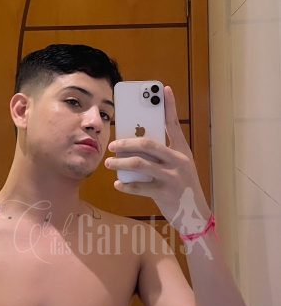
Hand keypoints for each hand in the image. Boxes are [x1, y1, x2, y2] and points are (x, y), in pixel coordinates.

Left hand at [104, 85, 210, 229]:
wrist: (196, 216)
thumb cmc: (182, 188)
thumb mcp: (179, 167)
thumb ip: (162, 155)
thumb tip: (137, 144)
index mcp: (182, 151)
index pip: (174, 124)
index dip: (169, 106)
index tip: (164, 89)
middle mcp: (179, 161)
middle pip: (147, 144)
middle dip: (126, 142)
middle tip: (112, 145)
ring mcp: (172, 177)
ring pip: (139, 164)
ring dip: (120, 163)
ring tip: (109, 163)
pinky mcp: (165, 193)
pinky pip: (139, 186)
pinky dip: (126, 185)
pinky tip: (118, 184)